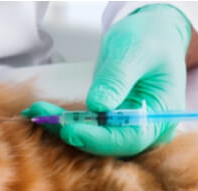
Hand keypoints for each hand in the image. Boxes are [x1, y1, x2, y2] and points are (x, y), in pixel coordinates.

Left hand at [24, 4, 190, 156]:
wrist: (150, 37)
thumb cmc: (148, 40)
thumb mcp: (134, 51)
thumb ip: (117, 78)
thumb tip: (97, 105)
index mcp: (160, 117)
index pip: (130, 139)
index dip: (98, 139)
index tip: (69, 130)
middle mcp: (146, 131)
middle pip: (108, 145)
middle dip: (73, 133)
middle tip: (41, 117)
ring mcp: (127, 131)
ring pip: (93, 140)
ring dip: (63, 128)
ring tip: (36, 113)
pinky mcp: (110, 126)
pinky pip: (87, 129)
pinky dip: (65, 122)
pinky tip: (42, 112)